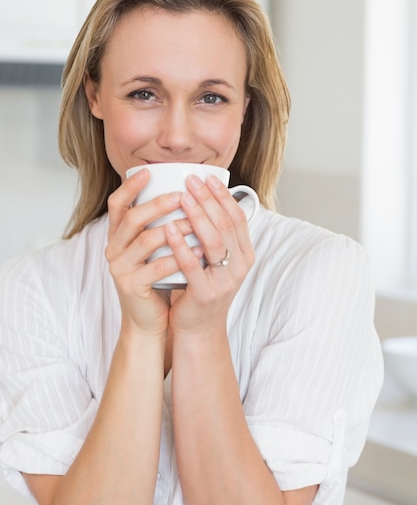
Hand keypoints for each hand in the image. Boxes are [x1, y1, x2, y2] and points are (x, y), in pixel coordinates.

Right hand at [106, 168, 193, 336]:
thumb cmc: (155, 280)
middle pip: (132, 218)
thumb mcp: (152, 250)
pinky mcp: (132, 286)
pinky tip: (199, 250)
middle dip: (158, 204)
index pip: (116, 205)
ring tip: (196, 221)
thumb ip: (156, 226)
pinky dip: (180, 256)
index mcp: (117, 237)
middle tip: (182, 195)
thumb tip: (183, 194)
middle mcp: (113, 250)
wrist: (147, 321)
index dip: (129, 187)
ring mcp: (121, 269)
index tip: (148, 171)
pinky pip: (157, 267)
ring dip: (174, 228)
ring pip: (146, 240)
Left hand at [165, 173, 255, 336]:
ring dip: (197, 216)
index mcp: (244, 254)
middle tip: (191, 180)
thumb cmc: (202, 287)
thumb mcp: (216, 260)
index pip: (238, 217)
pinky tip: (168, 229)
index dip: (223, 195)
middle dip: (208, 199)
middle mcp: (239, 266)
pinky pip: (193, 265)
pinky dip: (180, 245)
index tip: (206, 177)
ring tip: (181, 198)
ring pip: (213, 242)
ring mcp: (225, 281)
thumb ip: (215, 234)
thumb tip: (202, 197)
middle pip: (226, 225)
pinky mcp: (206, 294)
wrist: (198, 327)